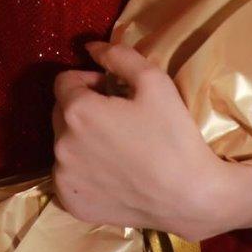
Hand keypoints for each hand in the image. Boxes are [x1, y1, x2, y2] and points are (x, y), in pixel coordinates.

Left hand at [51, 39, 237, 240]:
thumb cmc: (174, 135)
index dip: (89, 81)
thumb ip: (118, 55)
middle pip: (61, 113)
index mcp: (77, 111)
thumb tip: (90, 47)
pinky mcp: (72, 204)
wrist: (190, 197)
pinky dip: (83, 171)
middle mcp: (61, 145)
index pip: (64, 81)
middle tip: (118, 119)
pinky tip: (112, 174)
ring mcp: (64, 178)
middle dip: (83, 109)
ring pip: (63, 145)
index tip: (113, 92)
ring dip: (81, 139)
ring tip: (117, 148)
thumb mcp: (154, 81)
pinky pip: (68, 177)